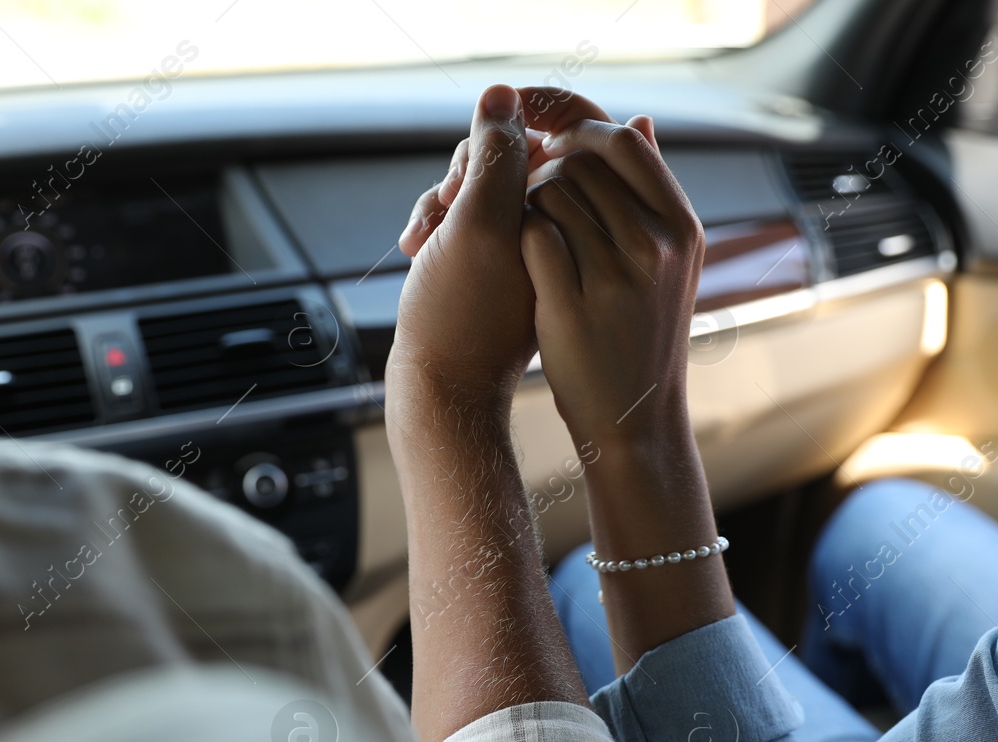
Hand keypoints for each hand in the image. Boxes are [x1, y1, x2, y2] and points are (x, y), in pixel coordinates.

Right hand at [387, 84, 534, 416]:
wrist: (444, 391)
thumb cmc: (459, 316)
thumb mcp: (481, 226)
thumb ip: (500, 157)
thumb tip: (508, 95)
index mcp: (579, 213)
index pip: (550, 130)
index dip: (498, 139)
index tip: (463, 185)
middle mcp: (565, 224)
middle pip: (514, 151)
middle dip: (466, 170)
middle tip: (446, 210)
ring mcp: (533, 243)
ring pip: (485, 182)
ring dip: (444, 197)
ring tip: (423, 237)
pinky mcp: (505, 261)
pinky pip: (472, 214)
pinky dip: (441, 221)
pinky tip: (418, 246)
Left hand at [517, 89, 731, 671]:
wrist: (632, 422)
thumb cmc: (639, 340)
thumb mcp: (665, 264)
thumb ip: (649, 194)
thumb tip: (640, 119)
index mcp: (682, 227)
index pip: (624, 141)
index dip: (578, 134)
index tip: (551, 151)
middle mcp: (656, 244)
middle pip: (579, 163)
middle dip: (543, 173)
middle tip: (530, 202)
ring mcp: (617, 273)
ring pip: (549, 194)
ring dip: (526, 207)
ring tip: (528, 241)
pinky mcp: (573, 301)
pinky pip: (531, 234)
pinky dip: (515, 240)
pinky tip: (517, 264)